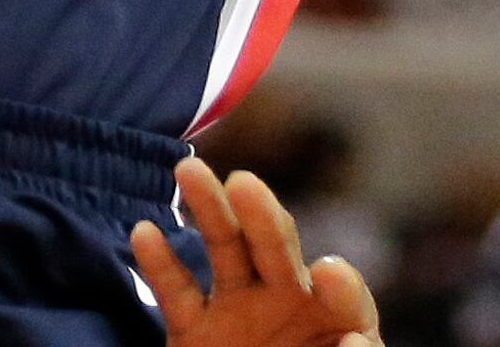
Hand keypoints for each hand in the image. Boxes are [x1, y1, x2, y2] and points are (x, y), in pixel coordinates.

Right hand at [132, 156, 380, 346]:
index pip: (344, 296)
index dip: (340, 285)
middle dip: (263, 218)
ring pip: (225, 253)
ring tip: (188, 171)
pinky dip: (161, 263)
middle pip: (278, 252)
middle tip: (244, 184)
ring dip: (208, 211)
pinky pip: (178, 293)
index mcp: (336, 322)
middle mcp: (288, 305)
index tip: (327, 274)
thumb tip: (353, 344)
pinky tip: (146, 232)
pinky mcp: (195, 331)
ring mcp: (239, 313)